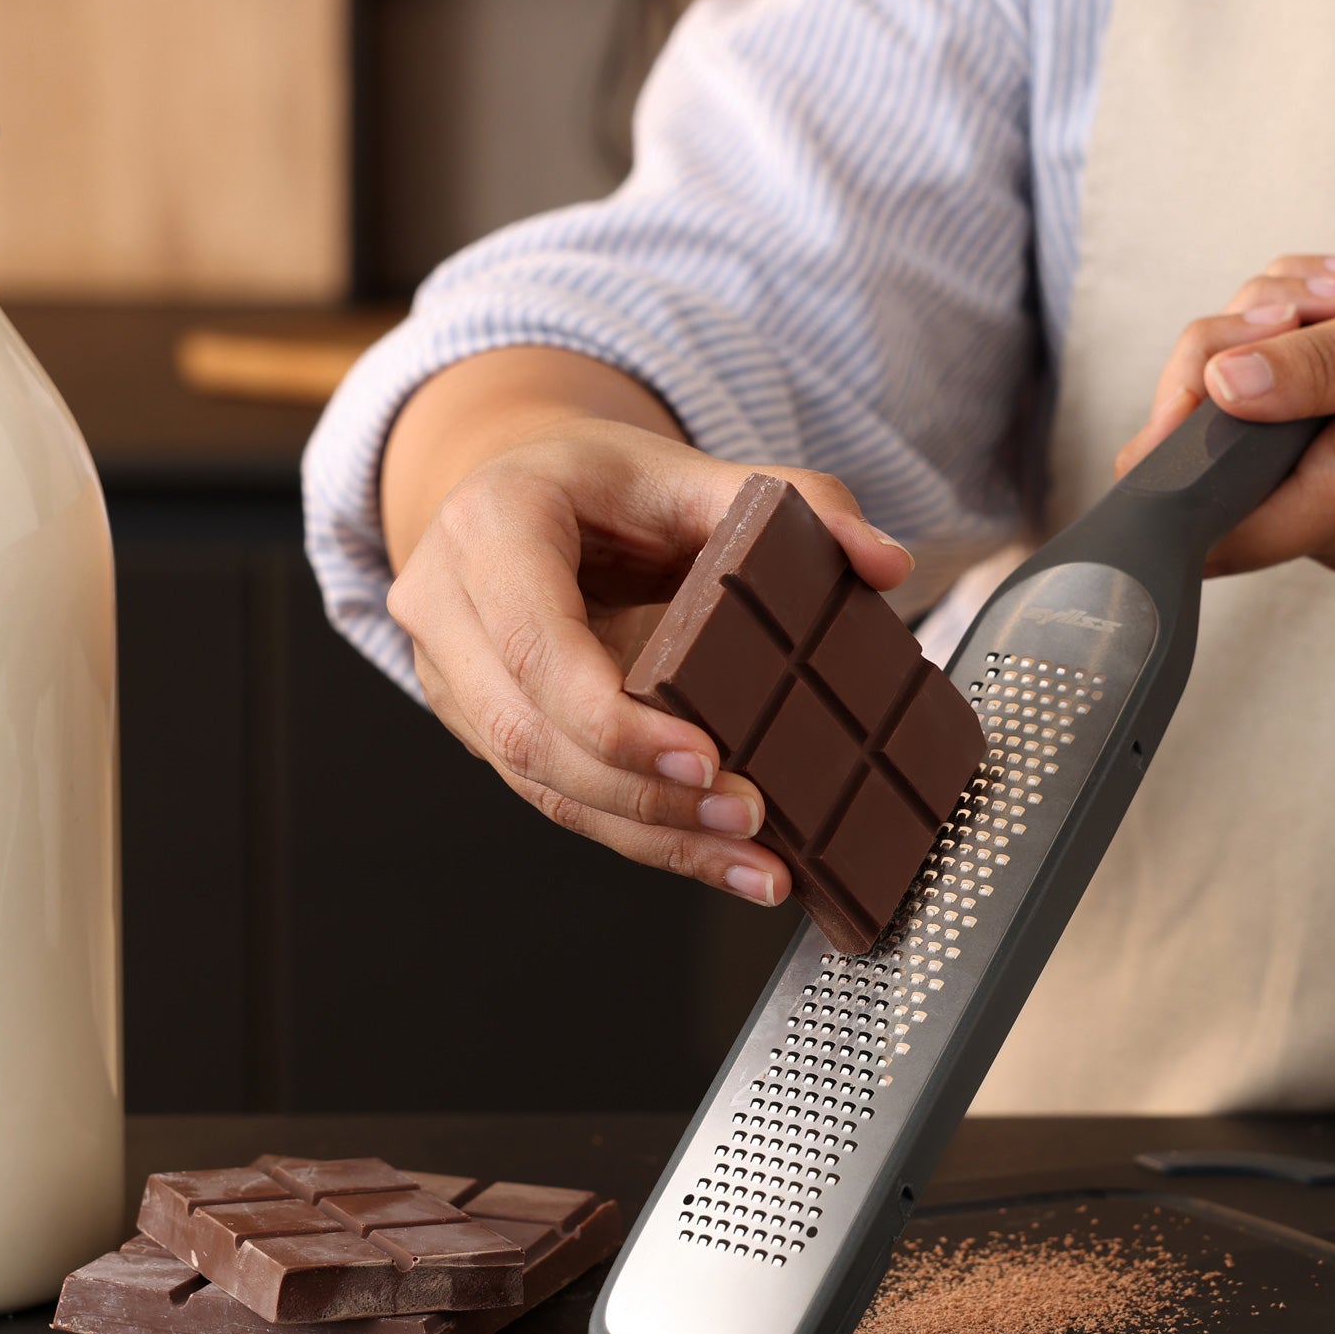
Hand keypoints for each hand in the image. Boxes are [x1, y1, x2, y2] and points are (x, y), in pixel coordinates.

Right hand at [386, 416, 912, 904]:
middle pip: (532, 734)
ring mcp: (456, 678)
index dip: (614, 718)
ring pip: (543, 785)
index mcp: (491, 524)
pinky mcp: (486, 731)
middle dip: (647, 795)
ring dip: (654, 836)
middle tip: (751, 817)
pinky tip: (720, 859)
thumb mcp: (694, 470)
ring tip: (754, 863)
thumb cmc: (605, 485)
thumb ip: (797, 504)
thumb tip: (886, 563)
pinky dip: (645, 837)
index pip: (536, 643)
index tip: (705, 758)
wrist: (527, 495)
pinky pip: (560, 799)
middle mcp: (448, 605)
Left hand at [1116, 259, 1334, 574]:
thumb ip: (1316, 364)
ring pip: (1235, 415)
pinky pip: (1278, 411)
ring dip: (1269, 332)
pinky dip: (1295, 347)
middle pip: (1202, 450)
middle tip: (1314, 297)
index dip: (1170, 439)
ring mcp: (1332, 501)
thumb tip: (1217, 384)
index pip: (1198, 520)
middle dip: (1229, 350)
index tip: (1217, 357)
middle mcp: (1326, 521)